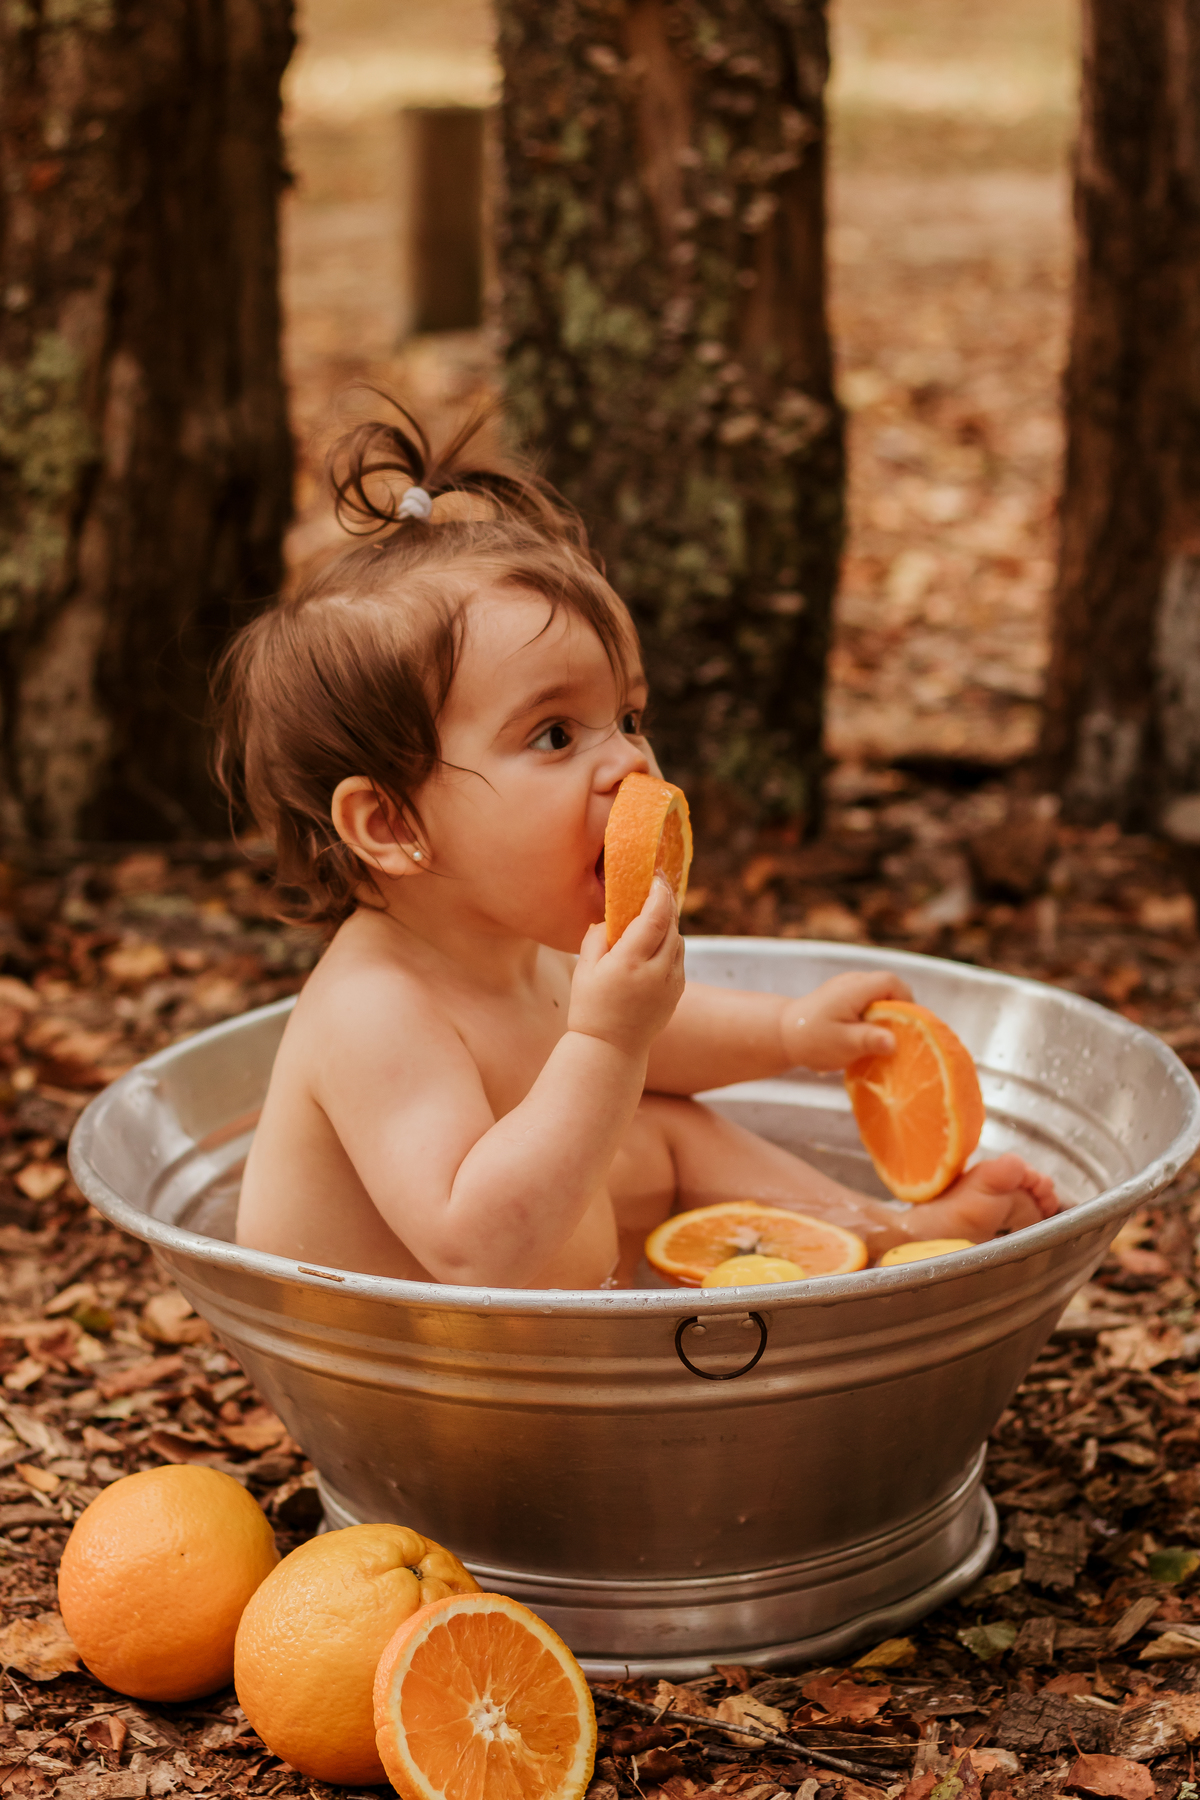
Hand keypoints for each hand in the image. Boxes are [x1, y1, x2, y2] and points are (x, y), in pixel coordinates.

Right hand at [568, 878, 684, 1058]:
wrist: (611, 1049)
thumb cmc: (590, 1007)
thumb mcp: (584, 970)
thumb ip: (596, 937)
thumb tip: (610, 917)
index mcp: (630, 962)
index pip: (655, 916)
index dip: (658, 893)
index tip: (654, 877)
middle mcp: (656, 971)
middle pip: (672, 924)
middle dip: (665, 902)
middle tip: (655, 886)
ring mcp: (671, 983)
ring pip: (678, 940)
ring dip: (668, 924)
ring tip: (651, 916)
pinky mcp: (677, 992)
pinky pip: (678, 958)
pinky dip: (670, 945)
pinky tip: (653, 945)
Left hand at [780, 970, 912, 1071]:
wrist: (782, 1034)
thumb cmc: (812, 1039)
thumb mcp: (844, 1044)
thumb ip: (870, 1041)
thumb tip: (894, 1042)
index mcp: (855, 988)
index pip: (892, 983)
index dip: (906, 1002)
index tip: (908, 1026)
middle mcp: (853, 981)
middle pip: (889, 988)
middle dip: (898, 1011)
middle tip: (897, 1036)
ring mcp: (848, 987)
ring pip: (880, 995)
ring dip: (886, 1015)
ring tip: (881, 1038)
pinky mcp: (844, 996)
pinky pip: (869, 1001)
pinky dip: (874, 1016)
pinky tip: (866, 1036)